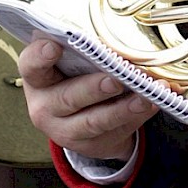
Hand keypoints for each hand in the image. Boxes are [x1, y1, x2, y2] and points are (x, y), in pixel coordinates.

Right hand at [18, 39, 159, 160]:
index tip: (54, 46)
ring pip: (94, 121)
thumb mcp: (69, 65)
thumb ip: (83, 52)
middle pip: (67, 98)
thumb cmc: (74, 80)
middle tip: (114, 80)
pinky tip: (156, 102)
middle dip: (93, 89)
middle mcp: (45, 107)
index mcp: (38, 79)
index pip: (31, 66)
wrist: (80, 123)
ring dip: (123, 109)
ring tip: (145, 97)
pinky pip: (117, 130)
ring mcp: (67, 131)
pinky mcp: (92, 145)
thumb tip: (113, 42)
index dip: (40, 56)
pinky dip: (140, 115)